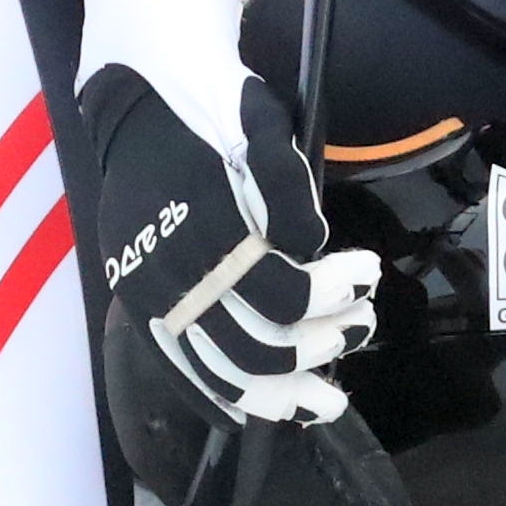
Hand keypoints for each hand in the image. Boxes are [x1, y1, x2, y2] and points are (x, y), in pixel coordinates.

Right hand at [86, 66, 378, 424]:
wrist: (136, 96)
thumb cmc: (209, 106)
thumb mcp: (261, 123)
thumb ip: (287, 189)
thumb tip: (309, 248)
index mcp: (205, 226)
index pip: (282, 291)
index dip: (334, 292)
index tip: (369, 274)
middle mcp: (173, 270)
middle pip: (254, 345)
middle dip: (319, 345)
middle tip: (362, 326)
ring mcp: (150, 293)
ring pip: (219, 372)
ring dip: (284, 392)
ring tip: (328, 397)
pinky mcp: (140, 302)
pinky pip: (183, 368)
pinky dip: (226, 396)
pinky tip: (265, 408)